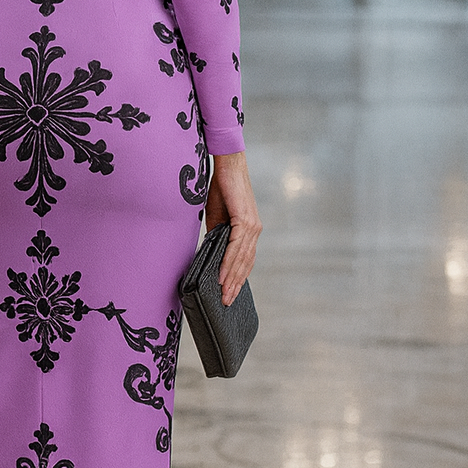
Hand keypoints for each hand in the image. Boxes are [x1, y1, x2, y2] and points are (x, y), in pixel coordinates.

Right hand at [204, 151, 260, 306]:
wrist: (227, 165)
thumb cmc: (221, 188)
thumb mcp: (217, 217)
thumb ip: (217, 235)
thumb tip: (212, 253)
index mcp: (249, 230)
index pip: (245, 259)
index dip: (238, 277)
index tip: (230, 293)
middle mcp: (255, 230)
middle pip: (246, 264)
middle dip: (236, 285)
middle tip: (227, 302)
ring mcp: (252, 226)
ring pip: (242, 259)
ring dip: (232, 279)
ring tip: (224, 294)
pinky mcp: (245, 220)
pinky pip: (236, 248)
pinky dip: (229, 263)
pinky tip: (223, 275)